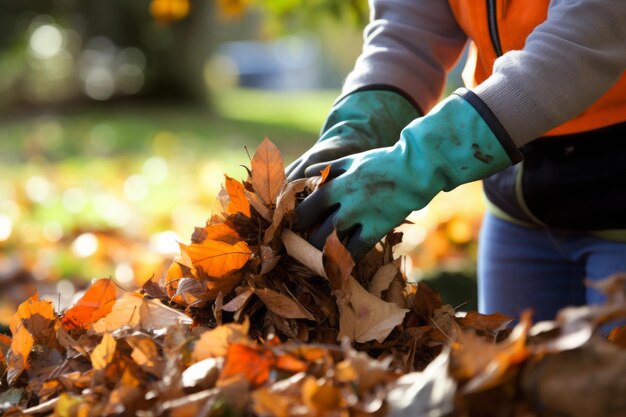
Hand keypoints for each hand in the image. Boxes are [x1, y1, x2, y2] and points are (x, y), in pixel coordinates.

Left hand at [294, 89, 521, 259]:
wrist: (415, 169)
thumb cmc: (382, 162)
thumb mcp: (353, 160)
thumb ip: (329, 169)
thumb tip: (306, 173)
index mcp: (338, 184)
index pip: (309, 206)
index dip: (296, 220)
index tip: (290, 227)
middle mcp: (347, 204)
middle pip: (318, 230)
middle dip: (305, 242)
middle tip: (298, 250)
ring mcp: (363, 218)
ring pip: (335, 244)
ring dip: (323, 254)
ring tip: (314, 261)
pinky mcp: (378, 229)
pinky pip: (358, 250)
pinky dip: (346, 261)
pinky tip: (338, 268)